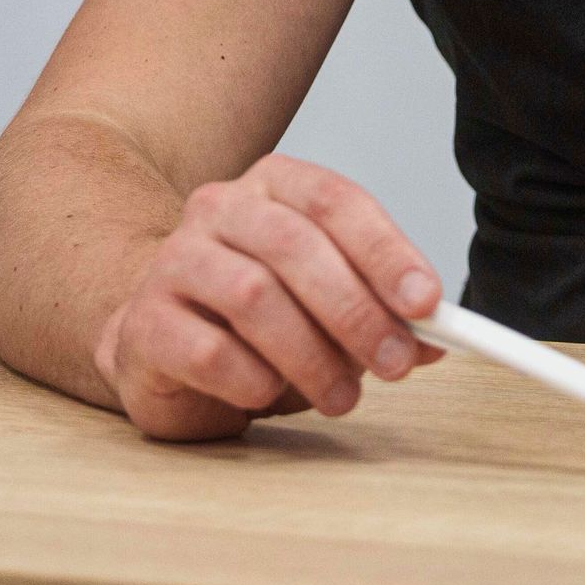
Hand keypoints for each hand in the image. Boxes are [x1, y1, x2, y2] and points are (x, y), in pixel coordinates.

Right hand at [89, 154, 448, 439]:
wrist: (161, 343)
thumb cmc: (257, 321)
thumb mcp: (328, 306)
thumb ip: (382, 313)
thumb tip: (439, 338)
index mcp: (273, 187)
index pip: (335, 200)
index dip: (385, 250)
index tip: (426, 303)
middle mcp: (218, 209)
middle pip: (293, 244)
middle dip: (354, 310)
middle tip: (393, 364)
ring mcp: (174, 261)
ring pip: (252, 295)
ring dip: (310, 354)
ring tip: (341, 397)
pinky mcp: (144, 322)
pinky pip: (207, 350)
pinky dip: (252, 379)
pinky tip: (267, 395)